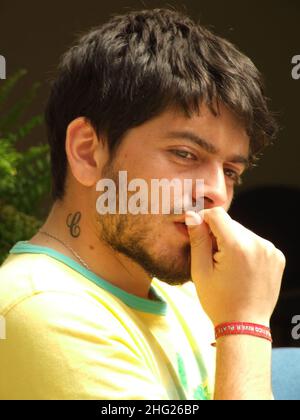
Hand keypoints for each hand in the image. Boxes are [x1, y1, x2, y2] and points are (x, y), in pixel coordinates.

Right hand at [185, 207, 285, 326]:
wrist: (245, 326)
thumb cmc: (219, 302)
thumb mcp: (200, 271)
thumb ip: (197, 239)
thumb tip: (192, 215)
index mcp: (237, 247)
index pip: (217, 215)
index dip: (203, 220)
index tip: (198, 233)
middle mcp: (258, 244)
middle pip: (231, 223)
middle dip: (218, 234)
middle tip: (212, 257)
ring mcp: (270, 250)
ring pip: (243, 232)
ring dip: (232, 241)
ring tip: (227, 265)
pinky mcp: (277, 256)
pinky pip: (255, 242)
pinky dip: (245, 248)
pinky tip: (240, 268)